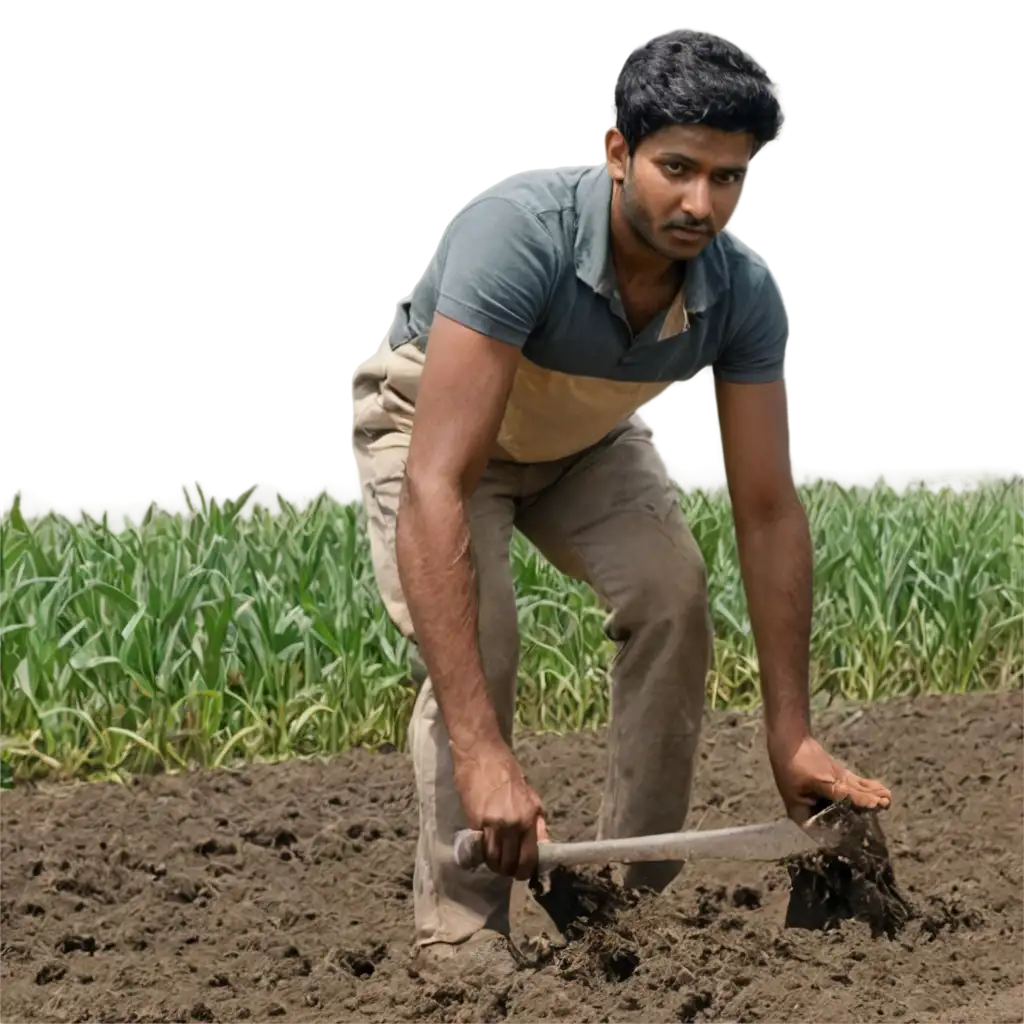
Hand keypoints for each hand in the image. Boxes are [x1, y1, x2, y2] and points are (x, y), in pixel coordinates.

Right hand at [452, 739, 549, 879]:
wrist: (481, 753)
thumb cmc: (507, 770)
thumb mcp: (530, 795)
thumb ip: (537, 822)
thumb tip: (545, 845)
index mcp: (529, 817)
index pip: (529, 858)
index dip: (525, 871)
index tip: (521, 873)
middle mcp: (512, 824)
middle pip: (510, 863)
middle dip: (508, 869)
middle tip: (506, 866)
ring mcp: (492, 824)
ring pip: (493, 859)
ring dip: (493, 863)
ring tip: (494, 858)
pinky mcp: (475, 821)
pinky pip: (480, 846)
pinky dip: (482, 851)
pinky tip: (483, 846)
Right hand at [769, 733, 891, 824]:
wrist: (789, 736)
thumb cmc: (797, 763)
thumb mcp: (822, 782)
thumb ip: (847, 796)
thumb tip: (873, 807)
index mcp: (806, 816)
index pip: (832, 832)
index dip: (852, 832)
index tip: (871, 830)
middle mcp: (818, 808)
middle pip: (846, 816)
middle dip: (865, 811)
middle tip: (883, 805)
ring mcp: (828, 793)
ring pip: (852, 800)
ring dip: (870, 798)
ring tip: (886, 797)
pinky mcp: (834, 780)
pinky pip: (853, 787)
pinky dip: (867, 788)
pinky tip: (881, 789)